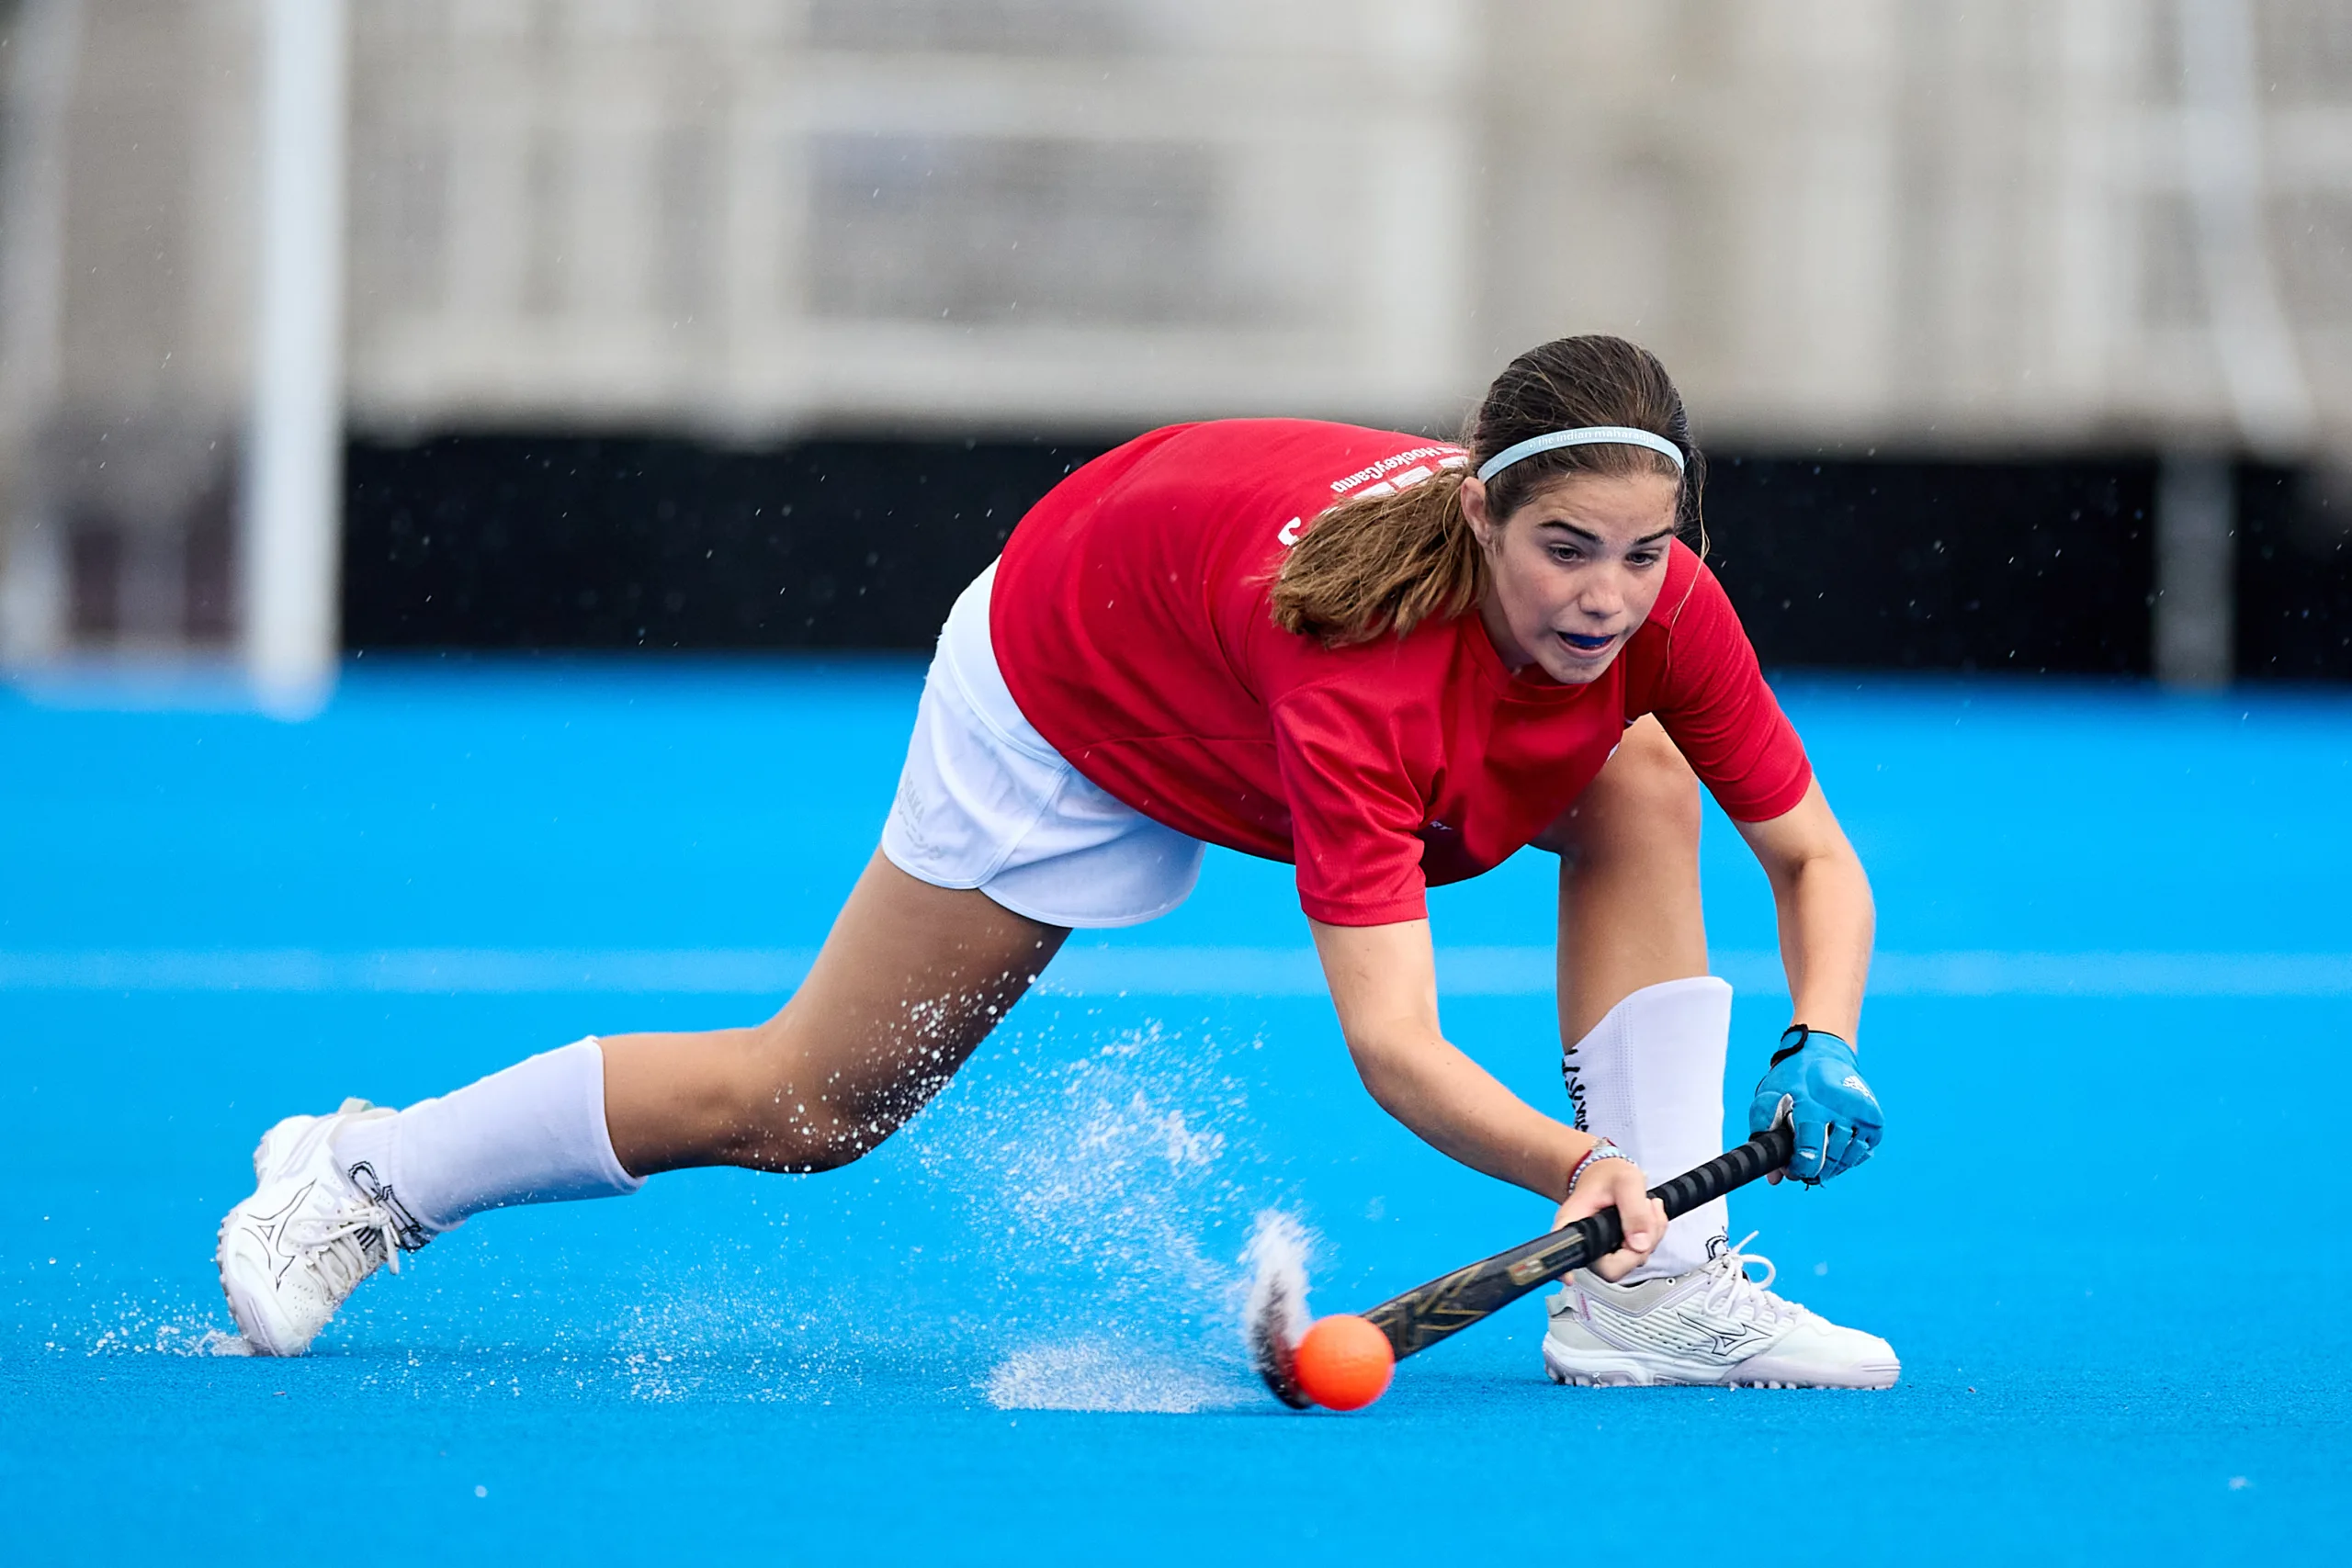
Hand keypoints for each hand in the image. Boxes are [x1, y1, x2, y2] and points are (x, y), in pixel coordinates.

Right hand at [1553, 1156, 1665, 1281]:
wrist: (1607, 1173)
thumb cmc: (1607, 1175)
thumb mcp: (1625, 1181)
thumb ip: (1635, 1210)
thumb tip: (1641, 1244)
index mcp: (1575, 1223)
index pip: (1570, 1252)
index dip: (1568, 1270)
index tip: (1569, 1278)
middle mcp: (1587, 1242)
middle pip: (1613, 1268)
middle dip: (1640, 1245)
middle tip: (1644, 1216)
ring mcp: (1604, 1250)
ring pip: (1633, 1261)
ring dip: (1651, 1236)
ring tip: (1646, 1207)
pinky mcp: (1620, 1250)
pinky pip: (1642, 1254)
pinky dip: (1654, 1235)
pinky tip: (1649, 1215)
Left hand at [1748, 1025, 1881, 1183]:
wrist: (1823, 1051)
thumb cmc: (1791, 1078)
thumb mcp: (1768, 1097)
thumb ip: (1765, 1135)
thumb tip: (1775, 1178)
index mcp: (1814, 1104)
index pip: (1813, 1151)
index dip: (1803, 1168)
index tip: (1794, 1170)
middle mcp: (1842, 1109)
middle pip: (1833, 1158)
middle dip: (1816, 1170)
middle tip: (1805, 1170)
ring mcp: (1862, 1113)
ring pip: (1850, 1157)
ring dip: (1834, 1166)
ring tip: (1820, 1162)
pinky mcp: (1875, 1119)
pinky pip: (1864, 1151)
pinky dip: (1851, 1157)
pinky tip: (1837, 1151)